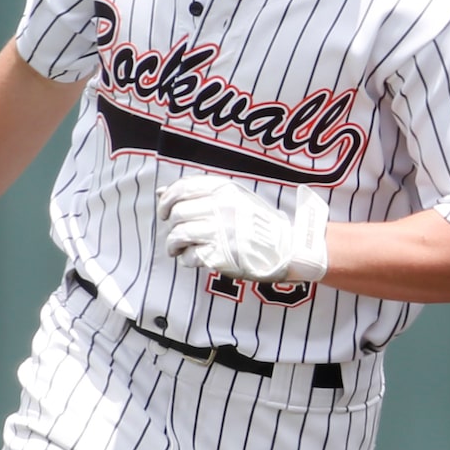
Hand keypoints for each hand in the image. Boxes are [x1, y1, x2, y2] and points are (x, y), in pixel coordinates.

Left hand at [157, 174, 328, 283]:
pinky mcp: (221, 255)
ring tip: (177, 249)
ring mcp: (221, 231)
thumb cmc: (257, 225)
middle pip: (177, 213)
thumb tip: (162, 192)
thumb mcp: (233, 199)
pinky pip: (190, 256)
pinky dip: (185, 259)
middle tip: (176, 234)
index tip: (164, 212)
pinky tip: (192, 259)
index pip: (182, 189)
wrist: (287, 248)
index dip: (166, 201)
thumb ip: (199, 194)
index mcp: (224, 191)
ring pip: (178, 234)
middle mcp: (221, 208)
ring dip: (173, 245)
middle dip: (170, 226)